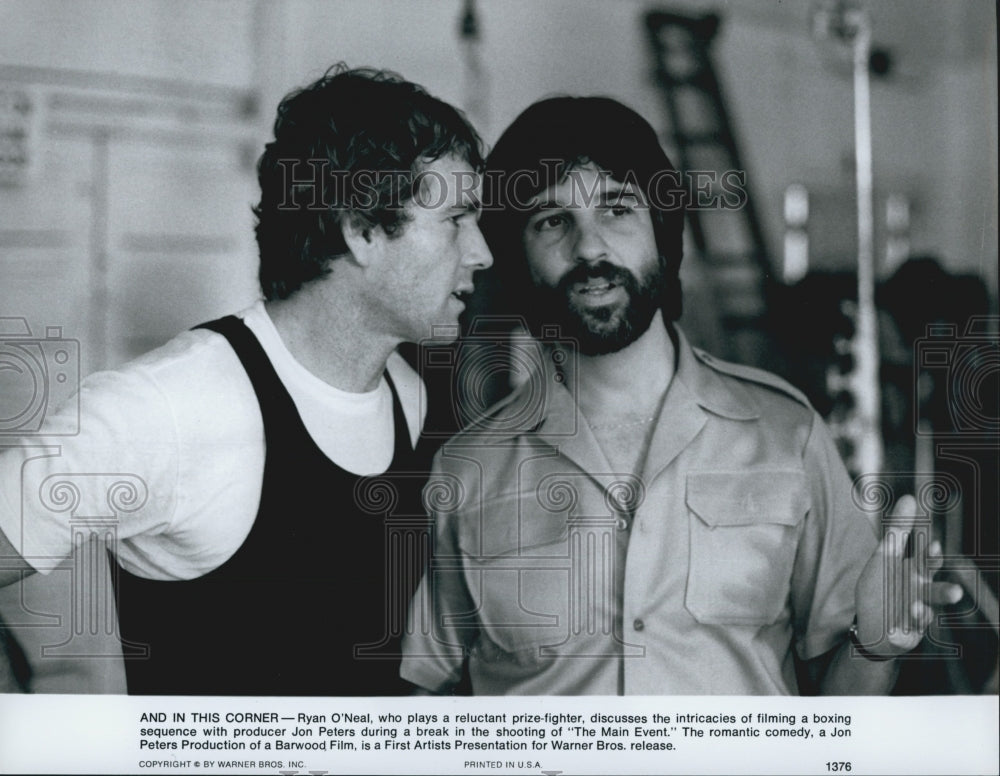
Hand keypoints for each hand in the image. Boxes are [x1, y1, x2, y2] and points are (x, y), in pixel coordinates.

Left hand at [854, 494, 963, 656]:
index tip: (931, 545)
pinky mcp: (913, 628)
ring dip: (927, 609)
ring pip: (928, 609)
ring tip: (924, 608)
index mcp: (915, 571)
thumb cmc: (880, 587)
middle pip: (936, 589)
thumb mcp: (884, 556)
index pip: (925, 560)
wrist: (872, 624)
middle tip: (955, 591)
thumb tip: (909, 498)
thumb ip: (898, 530)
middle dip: (946, 591)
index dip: (929, 553)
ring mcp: (919, 610)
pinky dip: (914, 619)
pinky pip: (916, 625)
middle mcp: (921, 590)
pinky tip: (911, 612)